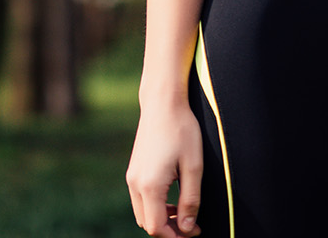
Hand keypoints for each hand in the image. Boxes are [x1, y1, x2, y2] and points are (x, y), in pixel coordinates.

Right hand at [126, 103, 203, 236]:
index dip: (176, 236)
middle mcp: (135, 184)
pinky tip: (172, 198)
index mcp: (150, 185)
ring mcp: (131, 177)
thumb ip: (191, 201)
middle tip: (192, 225)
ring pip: (142, 214)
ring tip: (183, 212)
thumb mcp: (194, 167)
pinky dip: (155, 207)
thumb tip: (187, 228)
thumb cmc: (182, 131)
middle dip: (169, 230)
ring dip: (161, 219)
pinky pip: (140, 200)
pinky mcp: (133, 170)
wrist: (163, 103)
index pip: (157, 227)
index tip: (195, 230)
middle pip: (148, 224)